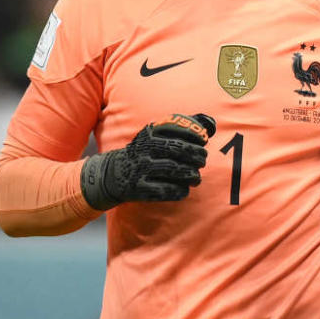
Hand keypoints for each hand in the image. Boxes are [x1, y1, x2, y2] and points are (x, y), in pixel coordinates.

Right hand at [81, 113, 215, 209]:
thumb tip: (207, 128)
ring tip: (196, 177)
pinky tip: (184, 189)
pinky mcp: (138, 188)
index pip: (174, 128)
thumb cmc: (143, 153)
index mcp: (148, 133)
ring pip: (174, 169)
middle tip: (202, 160)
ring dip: (191, 174)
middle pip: (176, 148)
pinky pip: (165, 190)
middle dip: (196, 154)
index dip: (193, 133)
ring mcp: (140, 169)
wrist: (111, 173)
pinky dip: (179, 190)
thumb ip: (176, 130)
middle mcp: (143, 149)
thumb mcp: (152, 137)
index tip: (203, 140)